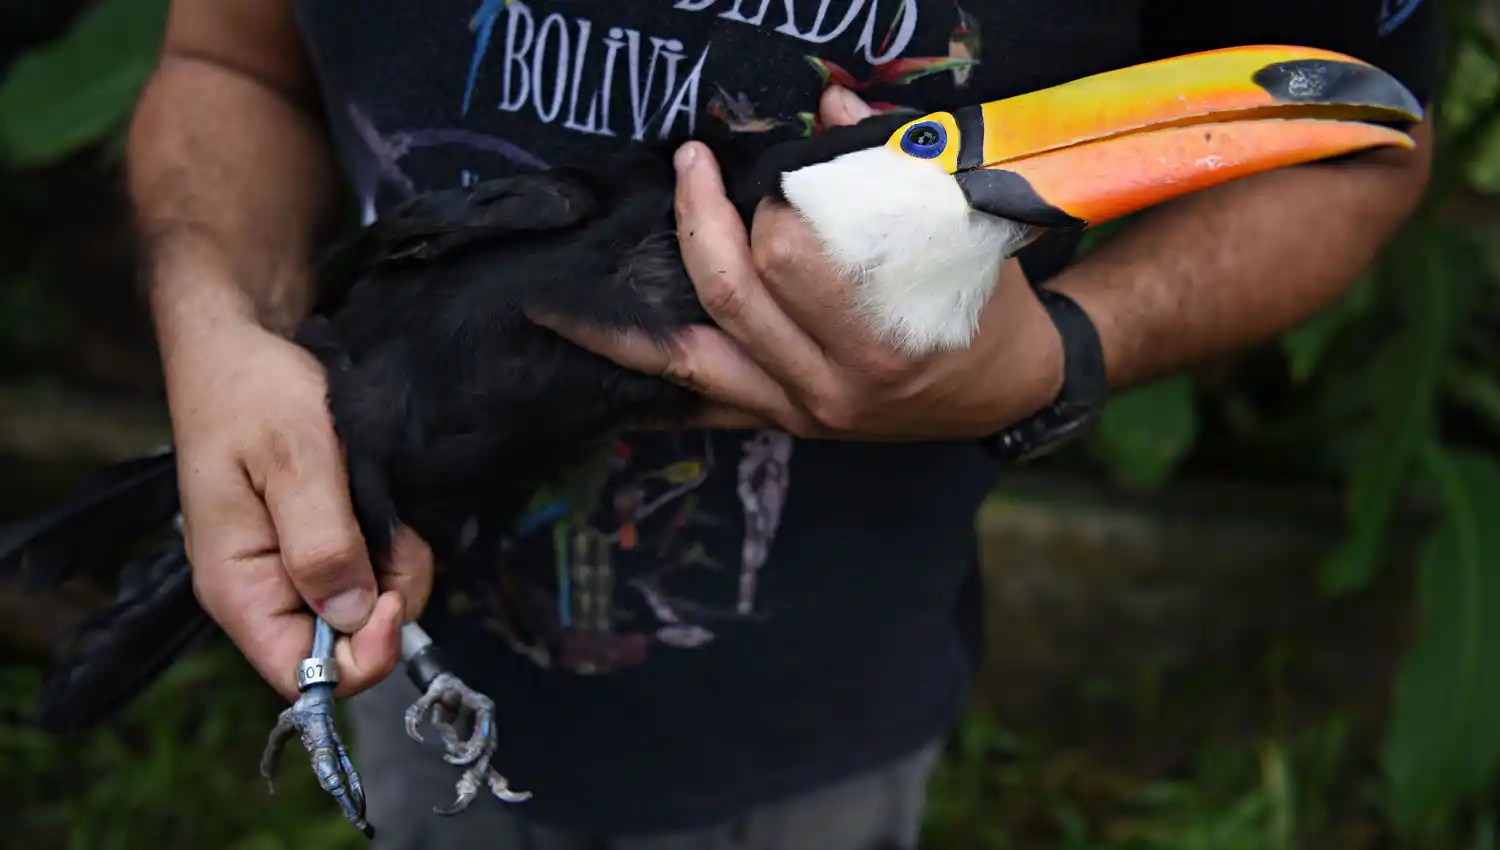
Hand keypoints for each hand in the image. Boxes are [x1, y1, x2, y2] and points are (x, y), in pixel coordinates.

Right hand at [161, 311, 433, 699]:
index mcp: (239, 589)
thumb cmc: (256, 394)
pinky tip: (379, 502)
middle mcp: (264, 592)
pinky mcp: (319, 547)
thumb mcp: (298, 459)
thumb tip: (351, 615)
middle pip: (347, 647)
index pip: (301, 678)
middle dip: (390, 601)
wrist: (244, 347)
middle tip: (394, 532)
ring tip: (379, 503)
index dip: (361, 657)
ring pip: (369, 610)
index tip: (394, 600)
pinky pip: (371, 573)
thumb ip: (324, 541)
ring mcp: (293, 571)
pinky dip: (392, 546)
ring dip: (396, 566)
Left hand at [535, 86, 1064, 439]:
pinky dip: (649, 377)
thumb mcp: (959, 231)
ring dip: (628, 319)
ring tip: (562, 294)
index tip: (770, 171)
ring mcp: (801, 414)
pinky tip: (599, 351)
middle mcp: (832, 388)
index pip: (789, 258)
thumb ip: (892, 164)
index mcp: (881, 340)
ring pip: (691, 359)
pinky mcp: (783, 425)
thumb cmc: (987, 304)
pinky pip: (699, 404)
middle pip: (732, 296)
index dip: (768, 204)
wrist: (1007, 388)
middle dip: (705, 222)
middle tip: (694, 169)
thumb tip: (826, 100)